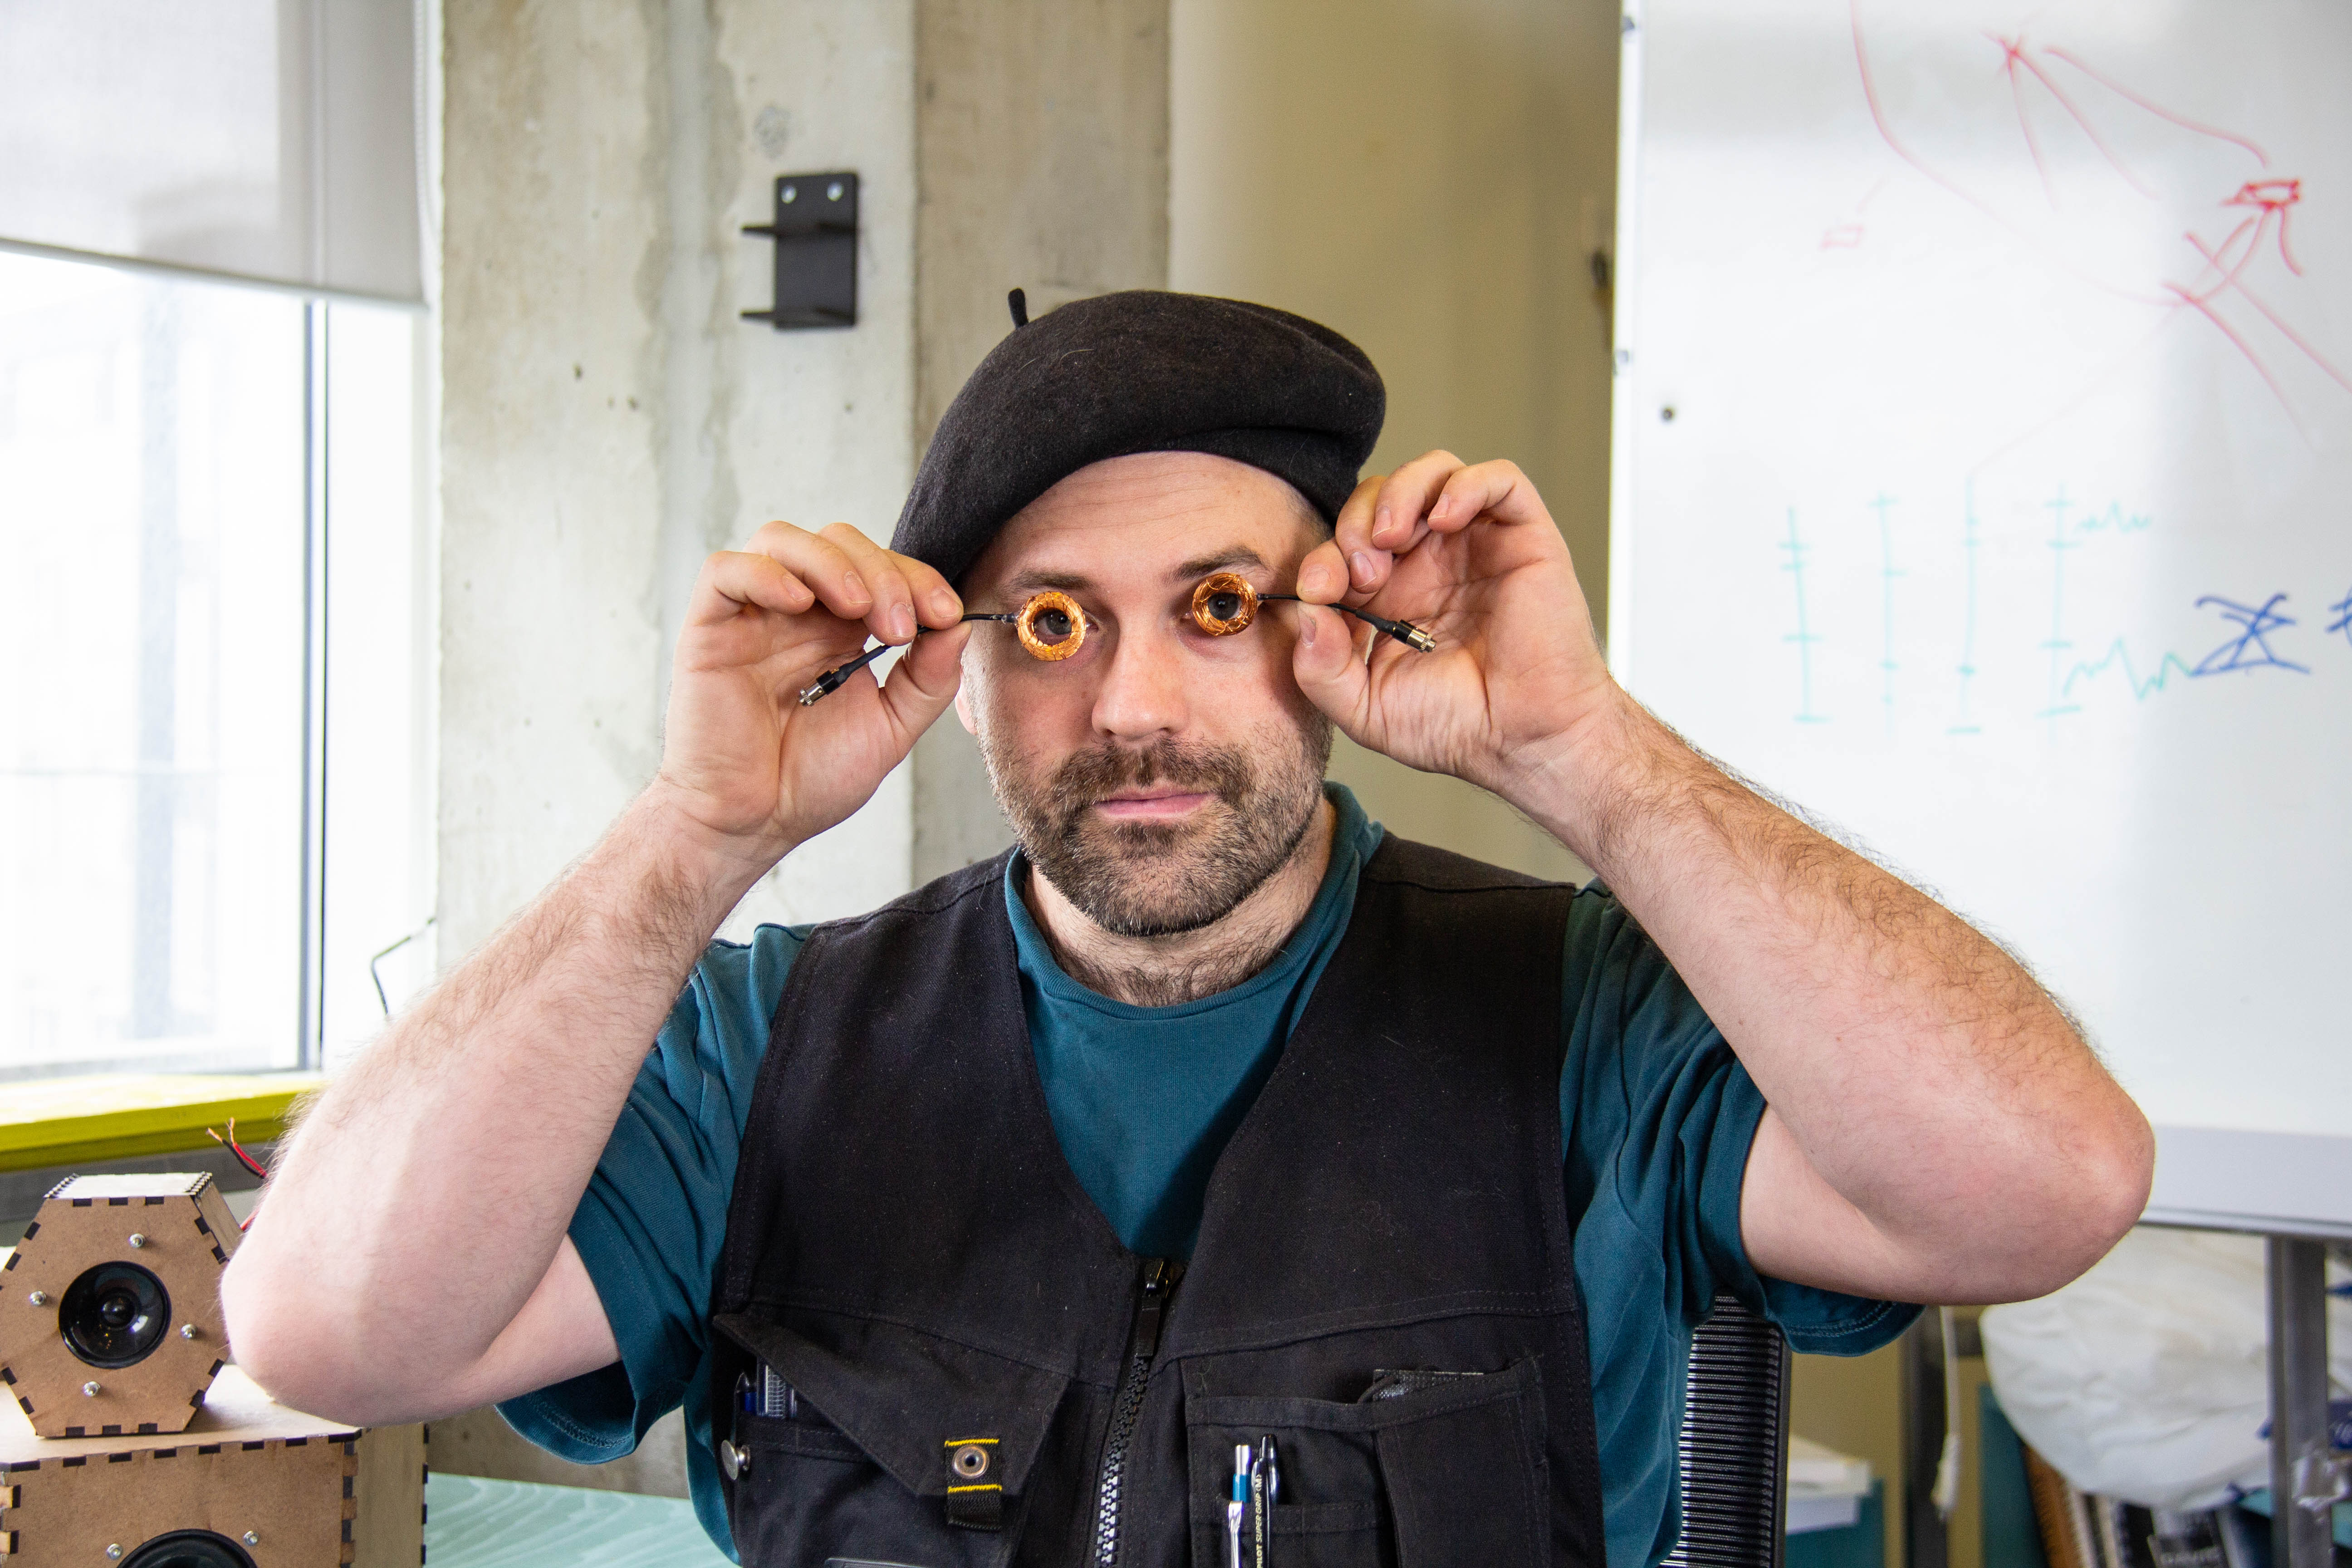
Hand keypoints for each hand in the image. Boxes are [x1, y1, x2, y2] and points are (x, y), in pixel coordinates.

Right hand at [651, 521, 970, 870]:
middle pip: (839, 543)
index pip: (881, 569)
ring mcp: (752, 617)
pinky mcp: (709, 628)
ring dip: (831, 563)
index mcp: (842, 631)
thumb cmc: (809, 781)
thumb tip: (959, 626)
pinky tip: (798, 603)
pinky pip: (725, 571)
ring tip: (859, 609)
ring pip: (783, 540)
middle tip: (900, 626)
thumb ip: (928, 679)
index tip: (946, 615)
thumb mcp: (890, 729)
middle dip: (883, 572)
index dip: (917, 579)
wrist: (752, 824)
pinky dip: (766, 573)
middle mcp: (798, 614)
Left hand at [1288, 452, 1623, 811]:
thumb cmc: (1457, 727)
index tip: (1319, 590)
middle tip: (1363, 572)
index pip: (1345, 544)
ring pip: (1433, 472)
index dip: (1323, 555)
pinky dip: (1465, 485)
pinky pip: (1498, 479)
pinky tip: (1443, 519)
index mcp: (1391, 594)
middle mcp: (1431, 562)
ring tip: (1391, 538)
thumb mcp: (1365, 709)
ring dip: (1400, 493)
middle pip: (1380, 497)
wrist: (1524, 741)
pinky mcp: (1523, 536)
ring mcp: (1477, 545)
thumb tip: (1303, 611)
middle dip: (1357, 523)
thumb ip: (1319, 669)